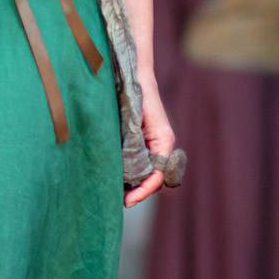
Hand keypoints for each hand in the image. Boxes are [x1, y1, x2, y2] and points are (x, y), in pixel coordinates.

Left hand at [125, 75, 174, 207]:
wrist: (134, 77)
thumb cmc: (137, 94)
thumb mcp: (136, 121)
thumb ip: (136, 145)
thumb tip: (131, 172)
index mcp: (164, 143)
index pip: (157, 177)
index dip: (143, 191)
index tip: (128, 201)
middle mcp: (161, 147)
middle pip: (152, 179)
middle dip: (138, 191)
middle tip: (119, 201)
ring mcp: (152, 146)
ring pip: (146, 173)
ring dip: (133, 185)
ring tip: (115, 193)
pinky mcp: (142, 143)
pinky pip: (140, 164)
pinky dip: (130, 174)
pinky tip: (116, 178)